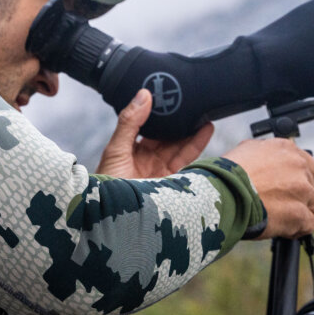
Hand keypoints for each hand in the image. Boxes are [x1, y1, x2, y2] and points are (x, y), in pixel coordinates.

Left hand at [96, 88, 213, 178]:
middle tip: (192, 102)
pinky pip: (187, 161)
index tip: (170, 94)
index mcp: (130, 150)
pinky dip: (197, 146)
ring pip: (179, 147)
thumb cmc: (107, 188)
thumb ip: (130, 123)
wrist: (115, 220)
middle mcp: (146, 160)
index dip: (158, 111)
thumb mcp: (116, 150)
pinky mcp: (173, 183)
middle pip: (166, 136)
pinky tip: (206, 131)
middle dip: (179, 121)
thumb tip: (144, 94)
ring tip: (204, 113)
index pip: (147, 125)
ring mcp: (160, 172)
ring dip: (192, 131)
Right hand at [223, 137, 313, 239]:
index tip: (285, 187)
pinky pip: (309, 224)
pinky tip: (282, 228)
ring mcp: (302, 190)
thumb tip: (266, 157)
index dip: (296, 178)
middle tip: (279, 203)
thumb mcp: (244, 151)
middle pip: (311, 184)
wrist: (220, 195)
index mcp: (285, 149)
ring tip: (279, 217)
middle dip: (298, 194)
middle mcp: (297, 166)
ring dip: (300, 211)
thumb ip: (263, 153)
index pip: (306, 164)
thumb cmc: (225, 176)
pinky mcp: (299, 213)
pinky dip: (297, 228)